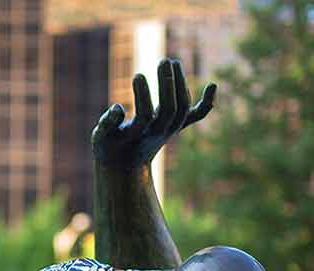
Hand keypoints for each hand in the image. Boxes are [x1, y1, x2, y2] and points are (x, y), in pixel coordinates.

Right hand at [92, 58, 215, 171]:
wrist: (125, 166)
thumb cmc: (108, 147)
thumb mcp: (100, 138)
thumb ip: (106, 124)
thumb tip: (118, 108)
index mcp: (137, 137)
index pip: (145, 116)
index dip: (143, 96)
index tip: (138, 74)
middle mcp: (157, 135)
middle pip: (170, 110)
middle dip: (168, 85)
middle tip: (163, 61)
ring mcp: (169, 131)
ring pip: (182, 108)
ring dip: (181, 84)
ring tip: (172, 62)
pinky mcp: (176, 126)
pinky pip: (195, 116)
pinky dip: (206, 103)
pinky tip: (213, 85)